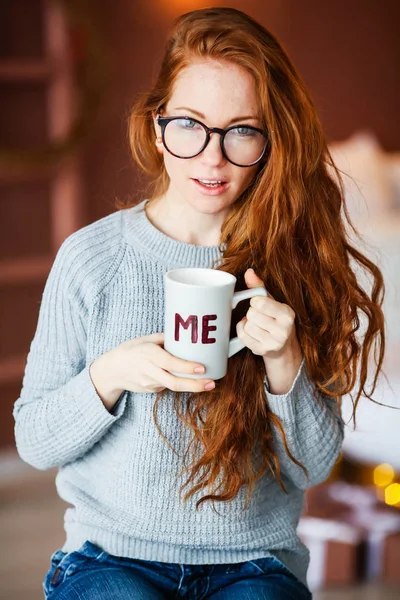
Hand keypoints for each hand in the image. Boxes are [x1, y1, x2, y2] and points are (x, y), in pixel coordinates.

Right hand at [89, 333, 214, 410]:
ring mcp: (150, 383)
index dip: (186, 367)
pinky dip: (179, 382)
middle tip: (212, 384)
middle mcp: (149, 371)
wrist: (112, 370)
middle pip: (174, 382)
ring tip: (208, 384)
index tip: (202, 368)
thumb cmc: (131, 350)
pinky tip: (187, 379)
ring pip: (174, 386)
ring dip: (191, 386)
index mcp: (148, 355)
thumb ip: (165, 338)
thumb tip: (187, 333)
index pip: (169, 363)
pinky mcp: (151, 390)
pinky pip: (168, 386)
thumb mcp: (146, 339)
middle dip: (195, 385)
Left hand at [236, 268, 301, 360]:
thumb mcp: (272, 301)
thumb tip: (249, 272)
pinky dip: (243, 331)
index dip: (255, 302)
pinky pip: (243, 336)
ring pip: (247, 325)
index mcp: (287, 314)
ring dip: (248, 323)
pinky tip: (251, 331)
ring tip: (257, 324)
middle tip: (259, 316)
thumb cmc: (276, 319)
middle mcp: (283, 330)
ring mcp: (273, 343)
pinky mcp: (263, 351)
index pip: (259, 303)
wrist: (283, 346)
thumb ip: (259, 287)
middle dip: (251, 313)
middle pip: (251, 314)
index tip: (260, 304)